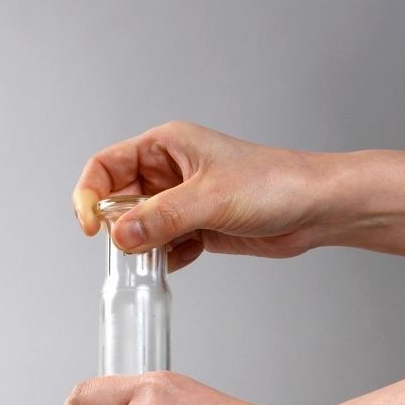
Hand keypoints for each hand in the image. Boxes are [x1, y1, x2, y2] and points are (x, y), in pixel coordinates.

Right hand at [73, 121, 325, 272]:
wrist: (315, 209)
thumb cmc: (274, 184)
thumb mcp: (210, 200)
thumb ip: (160, 218)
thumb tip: (118, 237)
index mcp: (165, 146)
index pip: (105, 167)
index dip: (89, 196)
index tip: (90, 228)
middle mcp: (169, 171)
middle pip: (118, 201)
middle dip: (120, 227)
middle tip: (134, 246)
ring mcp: (182, 201)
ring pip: (140, 228)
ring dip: (144, 246)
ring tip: (167, 252)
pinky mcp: (196, 227)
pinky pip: (163, 246)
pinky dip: (166, 258)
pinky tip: (186, 257)